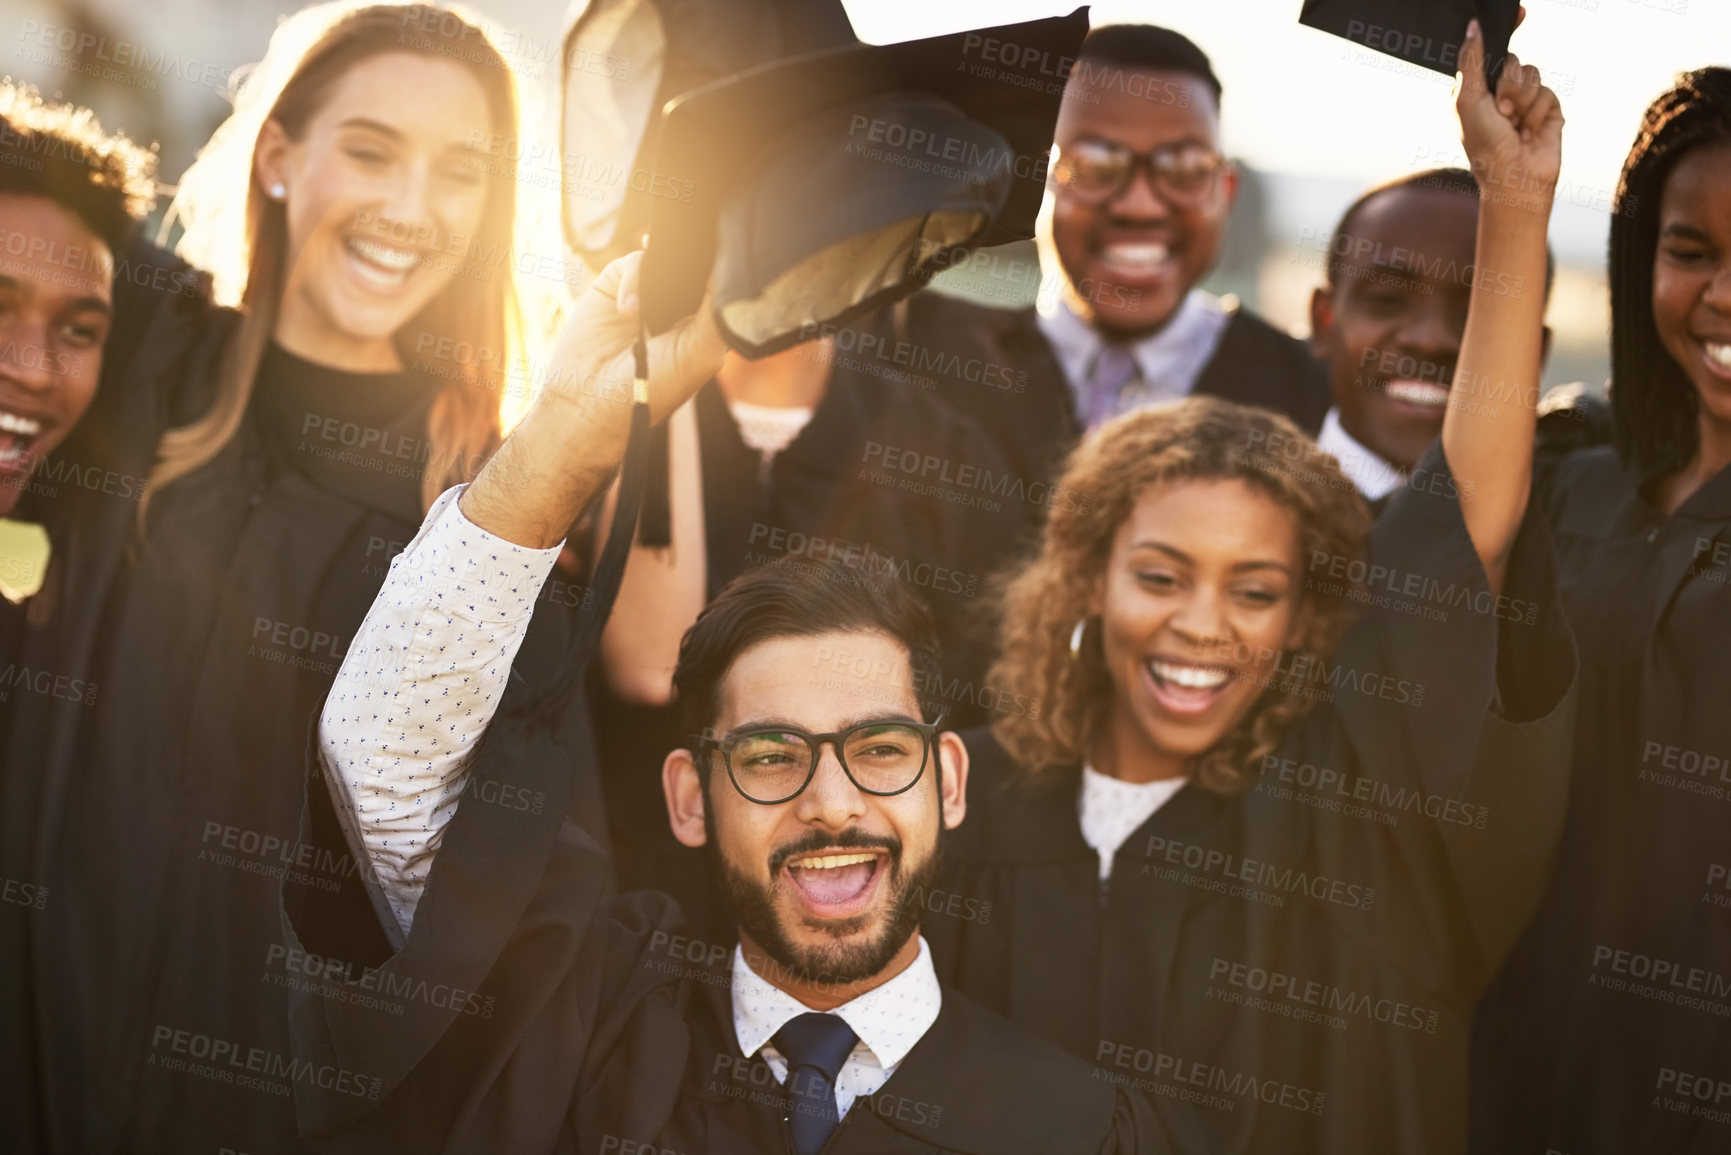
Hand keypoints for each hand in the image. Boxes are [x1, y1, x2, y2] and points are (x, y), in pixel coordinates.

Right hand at [543, 252, 724, 423]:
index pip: (721, 284)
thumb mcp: (700, 354)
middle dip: (693, 261)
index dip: (723, 268)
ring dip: (660, 276)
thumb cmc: (653, 388)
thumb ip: (716, 312)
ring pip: (665, 259)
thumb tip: (724, 269)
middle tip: (688, 260)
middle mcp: (678, 308)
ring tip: (642, 314)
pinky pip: (634, 263)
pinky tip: (627, 312)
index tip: (723, 255)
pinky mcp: (618, 286)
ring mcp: (648, 296)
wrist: (592, 400)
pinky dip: (633, 280)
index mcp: (705, 324)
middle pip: (694, 265)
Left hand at [1454, 16, 1562, 214]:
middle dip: (1509, 84)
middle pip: (1515, 60)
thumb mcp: (1468, 101)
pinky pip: (1549, 92)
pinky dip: (1539, 112)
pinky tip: (1530, 133)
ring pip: (1534, 74)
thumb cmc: (1484, 145)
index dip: (1505, 30)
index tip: (1519, 11)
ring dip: (1523, 101)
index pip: (1491, 52)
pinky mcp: (1548, 110)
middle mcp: (1500, 93)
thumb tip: (1473, 28)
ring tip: (1515, 125)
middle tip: (1501, 111)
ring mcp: (1525, 101)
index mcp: (1476, 90)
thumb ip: (1471, 63)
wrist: (1515, 179)